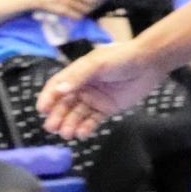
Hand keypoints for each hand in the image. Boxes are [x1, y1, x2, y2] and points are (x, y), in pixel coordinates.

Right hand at [37, 39, 166, 137]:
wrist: (148, 63)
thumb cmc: (122, 58)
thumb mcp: (97, 63)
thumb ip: (78, 76)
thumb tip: (59, 90)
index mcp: (78, 72)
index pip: (58, 85)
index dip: (48, 96)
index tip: (41, 109)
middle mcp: (84, 86)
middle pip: (65, 103)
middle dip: (57, 115)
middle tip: (52, 128)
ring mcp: (95, 98)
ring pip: (77, 114)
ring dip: (70, 124)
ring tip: (67, 133)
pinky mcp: (106, 108)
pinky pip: (92, 120)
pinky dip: (85, 127)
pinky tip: (81, 133)